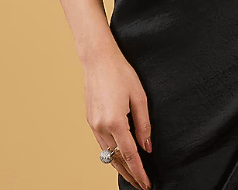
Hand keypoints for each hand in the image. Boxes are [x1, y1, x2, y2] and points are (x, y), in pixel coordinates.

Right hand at [83, 47, 152, 189]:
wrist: (98, 60)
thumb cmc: (121, 73)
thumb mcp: (139, 96)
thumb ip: (144, 124)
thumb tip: (147, 146)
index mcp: (116, 122)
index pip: (130, 155)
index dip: (139, 172)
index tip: (146, 184)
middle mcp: (101, 127)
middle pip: (116, 159)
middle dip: (130, 174)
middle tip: (141, 185)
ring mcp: (93, 125)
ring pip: (107, 154)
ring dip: (120, 166)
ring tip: (133, 175)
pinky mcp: (90, 120)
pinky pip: (101, 144)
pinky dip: (111, 154)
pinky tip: (119, 156)